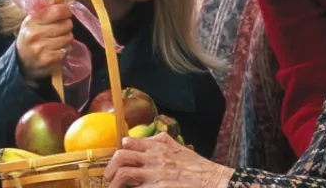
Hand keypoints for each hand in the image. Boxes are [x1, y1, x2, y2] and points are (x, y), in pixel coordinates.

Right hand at [16, 3, 73, 86]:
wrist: (21, 63)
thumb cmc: (30, 38)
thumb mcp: (32, 22)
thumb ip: (47, 12)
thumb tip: (64, 4)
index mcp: (32, 21)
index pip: (58, 11)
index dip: (66, 11)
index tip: (65, 14)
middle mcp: (35, 34)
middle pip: (67, 24)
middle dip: (66, 27)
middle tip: (58, 31)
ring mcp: (42, 48)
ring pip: (69, 37)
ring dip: (66, 39)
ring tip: (56, 42)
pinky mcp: (49, 60)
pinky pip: (67, 50)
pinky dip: (65, 50)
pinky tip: (56, 51)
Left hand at [104, 133, 234, 187]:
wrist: (215, 181)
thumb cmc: (199, 170)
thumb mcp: (180, 150)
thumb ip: (162, 145)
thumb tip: (142, 145)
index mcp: (161, 145)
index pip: (129, 142)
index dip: (120, 152)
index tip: (117, 161)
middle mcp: (156, 156)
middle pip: (121, 155)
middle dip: (110, 167)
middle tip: (109, 177)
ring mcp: (156, 173)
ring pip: (123, 173)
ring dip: (114, 183)